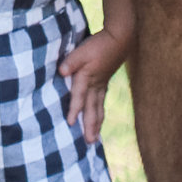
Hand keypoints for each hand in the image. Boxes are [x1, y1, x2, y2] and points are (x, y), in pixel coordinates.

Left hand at [63, 30, 128, 144]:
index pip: (79, 96)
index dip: (74, 109)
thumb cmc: (99, 44)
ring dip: (96, 123)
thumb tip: (61, 72)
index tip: (70, 123)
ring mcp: (102, 85)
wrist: (119, 39)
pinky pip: (102, 102)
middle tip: (89, 142)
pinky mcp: (105, 82)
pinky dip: (100, 113)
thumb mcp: (82, 50)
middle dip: (90, 126)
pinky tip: (99, 118)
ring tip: (95, 138)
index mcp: (88, 78)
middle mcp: (95, 85)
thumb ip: (71, 61)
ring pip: (98, 108)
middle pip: (92, 109)